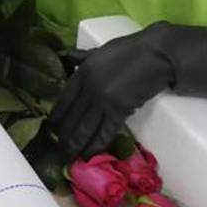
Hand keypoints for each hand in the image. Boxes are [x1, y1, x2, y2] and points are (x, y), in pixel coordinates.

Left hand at [48, 25, 174, 160]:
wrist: (155, 54)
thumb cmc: (131, 50)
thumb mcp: (101, 50)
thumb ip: (84, 56)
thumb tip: (68, 56)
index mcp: (83, 72)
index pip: (65, 98)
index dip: (58, 115)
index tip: (52, 127)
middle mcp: (89, 87)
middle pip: (73, 116)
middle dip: (65, 135)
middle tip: (59, 149)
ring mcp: (102, 99)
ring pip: (86, 127)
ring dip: (77, 144)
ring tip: (70, 156)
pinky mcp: (119, 110)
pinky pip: (105, 131)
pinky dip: (97, 145)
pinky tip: (90, 154)